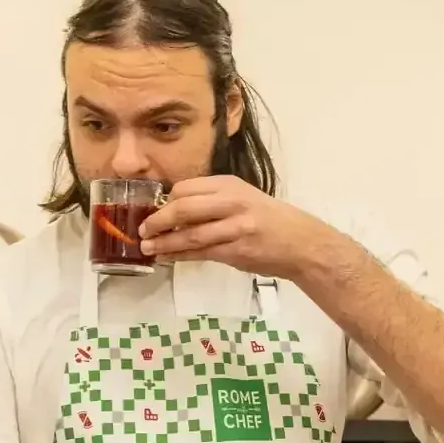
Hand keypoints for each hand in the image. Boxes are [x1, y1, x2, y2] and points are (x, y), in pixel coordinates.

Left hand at [138, 175, 345, 281]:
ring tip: (147, 247)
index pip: (187, 188)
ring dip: (165, 243)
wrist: (301, 242)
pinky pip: (201, 253)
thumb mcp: (243, 198)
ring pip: (190, 235)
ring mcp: (235, 227)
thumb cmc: (269, 220)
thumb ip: (213, 201)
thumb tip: (174, 211)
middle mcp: (232, 202)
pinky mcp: (237, 251)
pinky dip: (180, 256)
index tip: (153, 211)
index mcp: (230, 185)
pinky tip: (167, 257)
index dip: (166, 201)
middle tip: (142, 230)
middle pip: (184, 208)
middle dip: (158, 220)